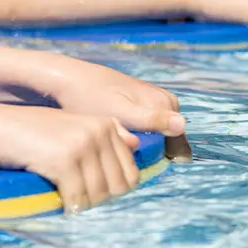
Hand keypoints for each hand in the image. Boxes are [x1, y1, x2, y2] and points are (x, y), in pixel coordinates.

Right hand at [0, 105, 140, 212]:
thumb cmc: (27, 130)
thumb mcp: (69, 126)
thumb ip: (104, 134)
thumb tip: (135, 144)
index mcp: (105, 124)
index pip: (130, 173)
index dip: (113, 191)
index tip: (91, 194)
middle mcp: (99, 132)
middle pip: (118, 187)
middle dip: (100, 200)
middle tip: (77, 201)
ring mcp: (82, 145)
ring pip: (98, 195)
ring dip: (83, 206)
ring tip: (66, 203)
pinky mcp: (63, 160)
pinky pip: (77, 197)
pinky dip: (68, 207)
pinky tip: (57, 204)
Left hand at [40, 57, 188, 159]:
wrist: (67, 79)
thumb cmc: (90, 96)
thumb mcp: (120, 112)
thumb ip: (150, 119)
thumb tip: (181, 125)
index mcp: (166, 103)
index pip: (178, 143)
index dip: (163, 160)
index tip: (141, 169)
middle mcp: (164, 101)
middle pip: (168, 140)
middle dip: (154, 154)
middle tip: (128, 165)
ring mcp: (151, 102)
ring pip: (156, 134)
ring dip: (144, 146)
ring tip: (120, 155)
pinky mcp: (136, 104)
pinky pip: (144, 127)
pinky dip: (134, 137)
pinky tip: (116, 143)